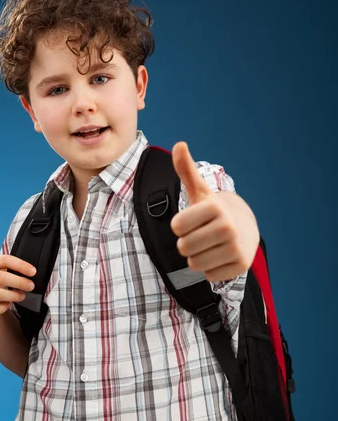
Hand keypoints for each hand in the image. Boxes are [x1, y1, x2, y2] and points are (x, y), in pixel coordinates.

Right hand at [0, 255, 35, 316]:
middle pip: (0, 277)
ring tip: (22, 296)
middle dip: (18, 282)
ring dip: (11, 296)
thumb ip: (13, 270)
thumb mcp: (3, 272)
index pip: (5, 260)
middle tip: (31, 286)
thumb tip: (32, 273)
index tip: (33, 272)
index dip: (20, 265)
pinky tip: (7, 305)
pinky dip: (0, 308)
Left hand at [170, 142, 259, 281]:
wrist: (245, 228)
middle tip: (201, 235)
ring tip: (209, 246)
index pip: (176, 227)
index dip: (179, 226)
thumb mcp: (199, 191)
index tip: (192, 220)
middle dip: (187, 244)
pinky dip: (211, 269)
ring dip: (197, 258)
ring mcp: (236, 247)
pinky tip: (220, 256)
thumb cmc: (213, 211)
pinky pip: (208, 276)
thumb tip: (179, 144)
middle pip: (184, 247)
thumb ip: (186, 170)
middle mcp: (228, 226)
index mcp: (214, 207)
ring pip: (194, 264)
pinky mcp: (241, 265)